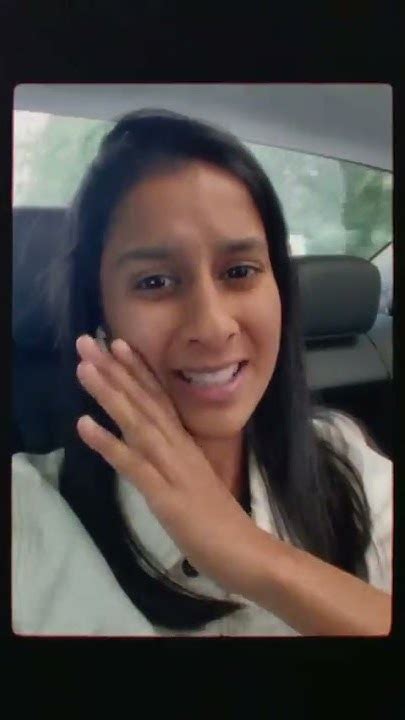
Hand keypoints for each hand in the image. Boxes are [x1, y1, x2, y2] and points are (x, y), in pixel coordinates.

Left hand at [75, 335, 260, 595]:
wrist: (245, 551)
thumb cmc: (218, 521)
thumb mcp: (193, 480)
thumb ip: (176, 459)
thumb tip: (157, 443)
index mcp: (185, 444)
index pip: (160, 399)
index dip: (138, 370)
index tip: (117, 343)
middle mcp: (178, 448)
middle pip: (144, 401)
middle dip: (115, 370)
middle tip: (88, 341)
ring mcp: (172, 468)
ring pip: (137, 423)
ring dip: (109, 394)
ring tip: (84, 367)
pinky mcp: (165, 494)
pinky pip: (133, 465)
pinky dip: (108, 443)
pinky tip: (83, 424)